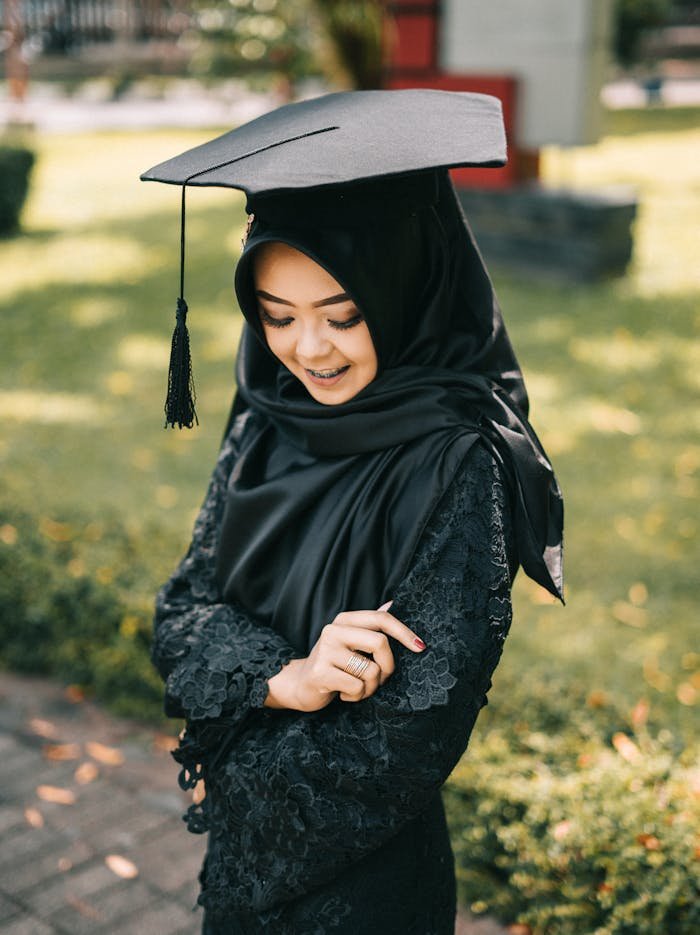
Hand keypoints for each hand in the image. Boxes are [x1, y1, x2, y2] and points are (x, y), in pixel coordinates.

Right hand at [264, 602, 426, 712]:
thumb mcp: (351, 641)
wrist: (299, 684)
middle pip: (380, 643)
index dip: (404, 632)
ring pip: (371, 671)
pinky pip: (357, 687)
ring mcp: (326, 651)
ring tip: (357, 688)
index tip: (420, 647)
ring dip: (370, 687)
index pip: (381, 619)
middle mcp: (334, 630)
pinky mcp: (321, 673)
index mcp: (344, 620)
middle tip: (381, 678)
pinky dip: (357, 697)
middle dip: (388, 667)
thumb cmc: (333, 663)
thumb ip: (370, 625)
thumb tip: (392, 603)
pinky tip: (344, 694)